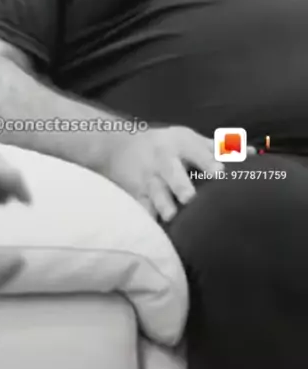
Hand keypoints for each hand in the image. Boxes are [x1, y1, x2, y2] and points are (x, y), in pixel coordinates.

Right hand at [105, 125, 222, 221]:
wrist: (118, 145)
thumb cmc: (166, 145)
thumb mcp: (189, 139)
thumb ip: (218, 148)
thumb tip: (251, 153)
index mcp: (180, 144)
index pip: (196, 152)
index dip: (208, 162)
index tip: (220, 174)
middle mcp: (163, 160)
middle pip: (171, 171)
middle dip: (180, 184)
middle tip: (189, 197)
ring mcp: (149, 178)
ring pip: (155, 191)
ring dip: (162, 203)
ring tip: (170, 215)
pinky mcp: (137, 193)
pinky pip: (142, 206)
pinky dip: (147, 217)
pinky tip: (154, 229)